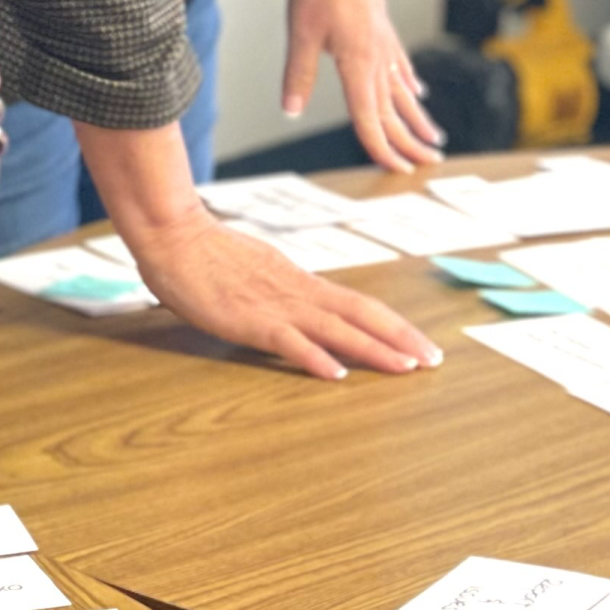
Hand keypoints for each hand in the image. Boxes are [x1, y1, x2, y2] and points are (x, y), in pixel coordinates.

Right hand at [130, 211, 441, 380]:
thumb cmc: (207, 253)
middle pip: (363, 314)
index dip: (394, 324)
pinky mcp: (250, 319)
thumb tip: (298, 306)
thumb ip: (280, 290)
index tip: (420, 343)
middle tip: (434, 360)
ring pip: (338, 329)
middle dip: (402, 337)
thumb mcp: (258, 270)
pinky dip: (316, 357)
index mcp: (302, 282)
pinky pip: (289, 341)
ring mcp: (277, 305)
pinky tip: (338, 373)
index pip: (359, 304)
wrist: (175, 236)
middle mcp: (299, 292)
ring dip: (375, 348)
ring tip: (407, 367)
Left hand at [282, 0, 448, 179]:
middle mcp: (378, 59)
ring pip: (403, 93)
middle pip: (394, 112)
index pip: (370, 119)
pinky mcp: (383, 31)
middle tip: (427, 166)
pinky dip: (410, 86)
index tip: (397, 171)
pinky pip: (401, 68)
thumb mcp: (300, 31)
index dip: (381, 149)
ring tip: (434, 139)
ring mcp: (385, 44)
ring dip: (417, 119)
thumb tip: (291, 109)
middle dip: (410, 143)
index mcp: (358, 64)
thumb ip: (298, 73)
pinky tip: (417, 93)